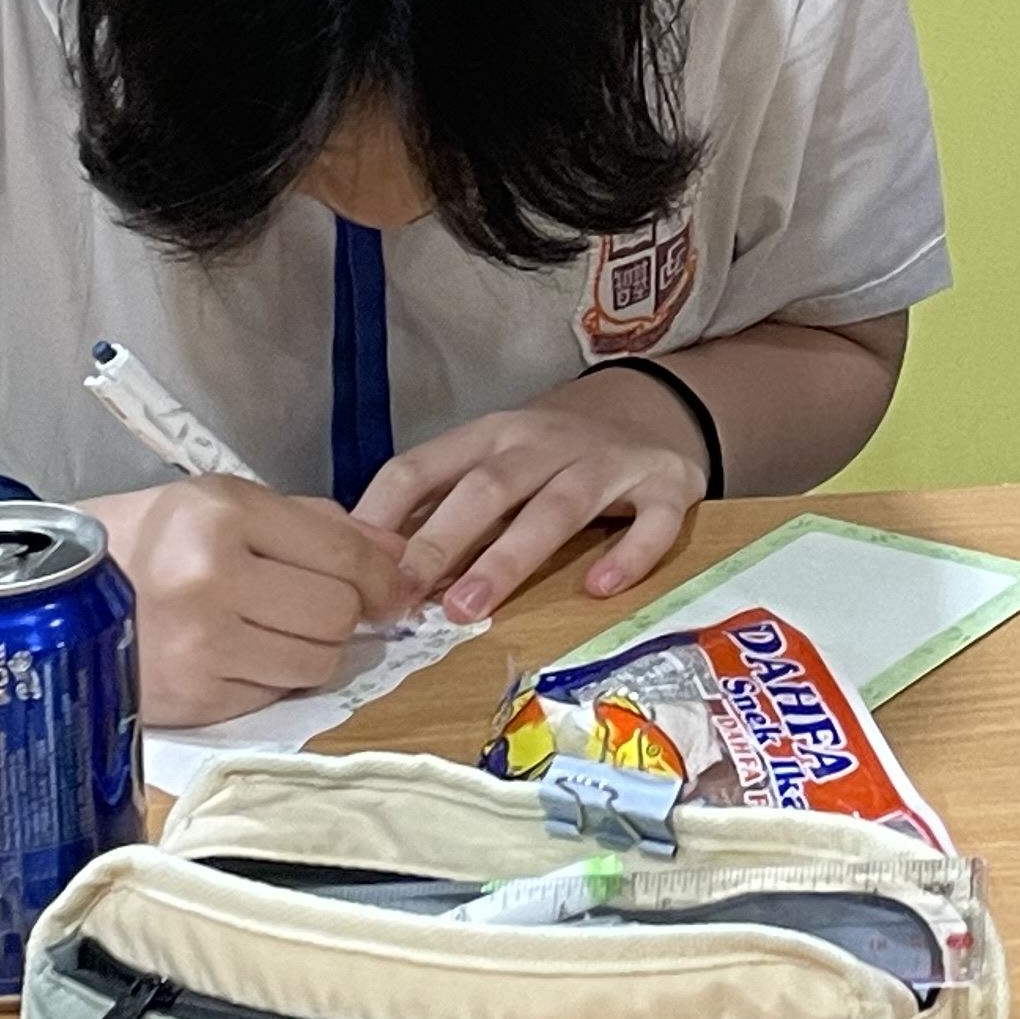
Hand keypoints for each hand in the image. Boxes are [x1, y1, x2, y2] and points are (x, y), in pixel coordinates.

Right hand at [80, 474, 414, 726]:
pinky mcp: (191, 701)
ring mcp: (197, 649)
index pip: (343, 558)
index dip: (381, 577)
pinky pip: (272, 694)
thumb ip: (323, 528)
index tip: (390, 588)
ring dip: (311, 648)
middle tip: (315, 602)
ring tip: (273, 626)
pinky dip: (269, 675)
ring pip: (315, 663)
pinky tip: (237, 651)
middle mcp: (209, 582)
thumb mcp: (232, 503)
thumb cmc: (154, 537)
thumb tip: (399, 561)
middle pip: (336, 615)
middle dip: (343, 612)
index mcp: (222, 517)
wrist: (58, 590)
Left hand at [356, 376, 714, 621]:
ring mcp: (609, 463)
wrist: (652, 410)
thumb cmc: (552, 456)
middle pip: (489, 487)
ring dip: (510, 556)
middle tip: (404, 596)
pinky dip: (629, 554)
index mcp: (490, 436)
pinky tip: (600, 588)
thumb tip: (368, 567)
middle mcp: (545, 442)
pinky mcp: (666, 485)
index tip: (353, 570)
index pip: (422, 466)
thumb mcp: (493, 464)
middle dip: (442, 541)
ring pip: (559, 506)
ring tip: (470, 608)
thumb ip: (442, 508)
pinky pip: (653, 521)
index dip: (383, 515)